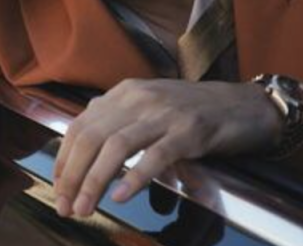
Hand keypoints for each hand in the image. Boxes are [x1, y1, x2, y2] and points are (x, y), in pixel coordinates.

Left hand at [52, 78, 280, 218]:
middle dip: (73, 175)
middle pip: (92, 138)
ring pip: (116, 147)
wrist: (245, 104)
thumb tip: (84, 152)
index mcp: (123, 94)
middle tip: (65, 206)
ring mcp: (164, 113)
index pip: (80, 127)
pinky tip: (121, 196)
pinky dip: (135, 177)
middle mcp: (138, 99)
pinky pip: (156, 155)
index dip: (64, 160)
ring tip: (84, 208)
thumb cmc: (193, 113)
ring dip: (95, 181)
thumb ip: (117, 123)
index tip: (57, 190)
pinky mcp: (190, 130)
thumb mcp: (148, 109)